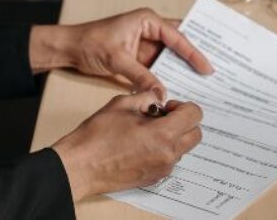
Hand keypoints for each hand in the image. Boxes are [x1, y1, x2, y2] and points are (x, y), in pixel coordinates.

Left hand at [30, 8, 212, 99]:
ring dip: (182, 69)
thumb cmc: (90, 43)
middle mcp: (149, 29)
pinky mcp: (140, 57)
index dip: (193, 53)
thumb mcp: (117, 60)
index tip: (207, 68)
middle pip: (179, 43)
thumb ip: (141, 76)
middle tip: (213, 73)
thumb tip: (160, 92)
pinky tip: (179, 87)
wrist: (69, 48)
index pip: (177, 36)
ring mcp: (145, 44)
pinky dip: (168, 76)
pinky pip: (159, 67)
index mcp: (147, 20)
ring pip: (170, 57)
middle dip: (194, 57)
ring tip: (201, 83)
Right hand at [52, 91, 202, 199]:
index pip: (194, 115)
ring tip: (148, 130)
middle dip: (183, 121)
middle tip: (162, 117)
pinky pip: (170, 160)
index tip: (166, 107)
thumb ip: (148, 97)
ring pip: (183, 148)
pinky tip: (142, 144)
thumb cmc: (98, 135)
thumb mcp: (123, 104)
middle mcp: (168, 155)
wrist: (81, 165)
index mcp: (163, 134)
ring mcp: (162, 169)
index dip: (182, 106)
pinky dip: (164, 149)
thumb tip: (159, 98)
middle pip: (195, 134)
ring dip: (174, 136)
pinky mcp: (154, 178)